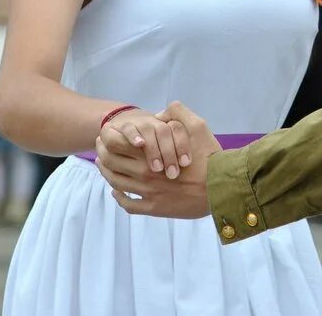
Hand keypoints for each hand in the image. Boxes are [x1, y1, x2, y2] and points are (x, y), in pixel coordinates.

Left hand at [96, 102, 220, 219]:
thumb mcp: (198, 126)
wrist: (221, 188)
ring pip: (117, 183)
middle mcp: (144, 174)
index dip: (107, 138)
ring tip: (105, 167)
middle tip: (100, 149)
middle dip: (102, 154)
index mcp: (150, 153)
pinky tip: (117, 191)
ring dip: (107, 174)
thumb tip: (160, 113)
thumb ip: (178, 113)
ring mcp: (148, 193)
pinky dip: (119, 197)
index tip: (106, 135)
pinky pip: (129, 204)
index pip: (116, 145)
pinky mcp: (154, 208)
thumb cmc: (210, 156)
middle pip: (111, 163)